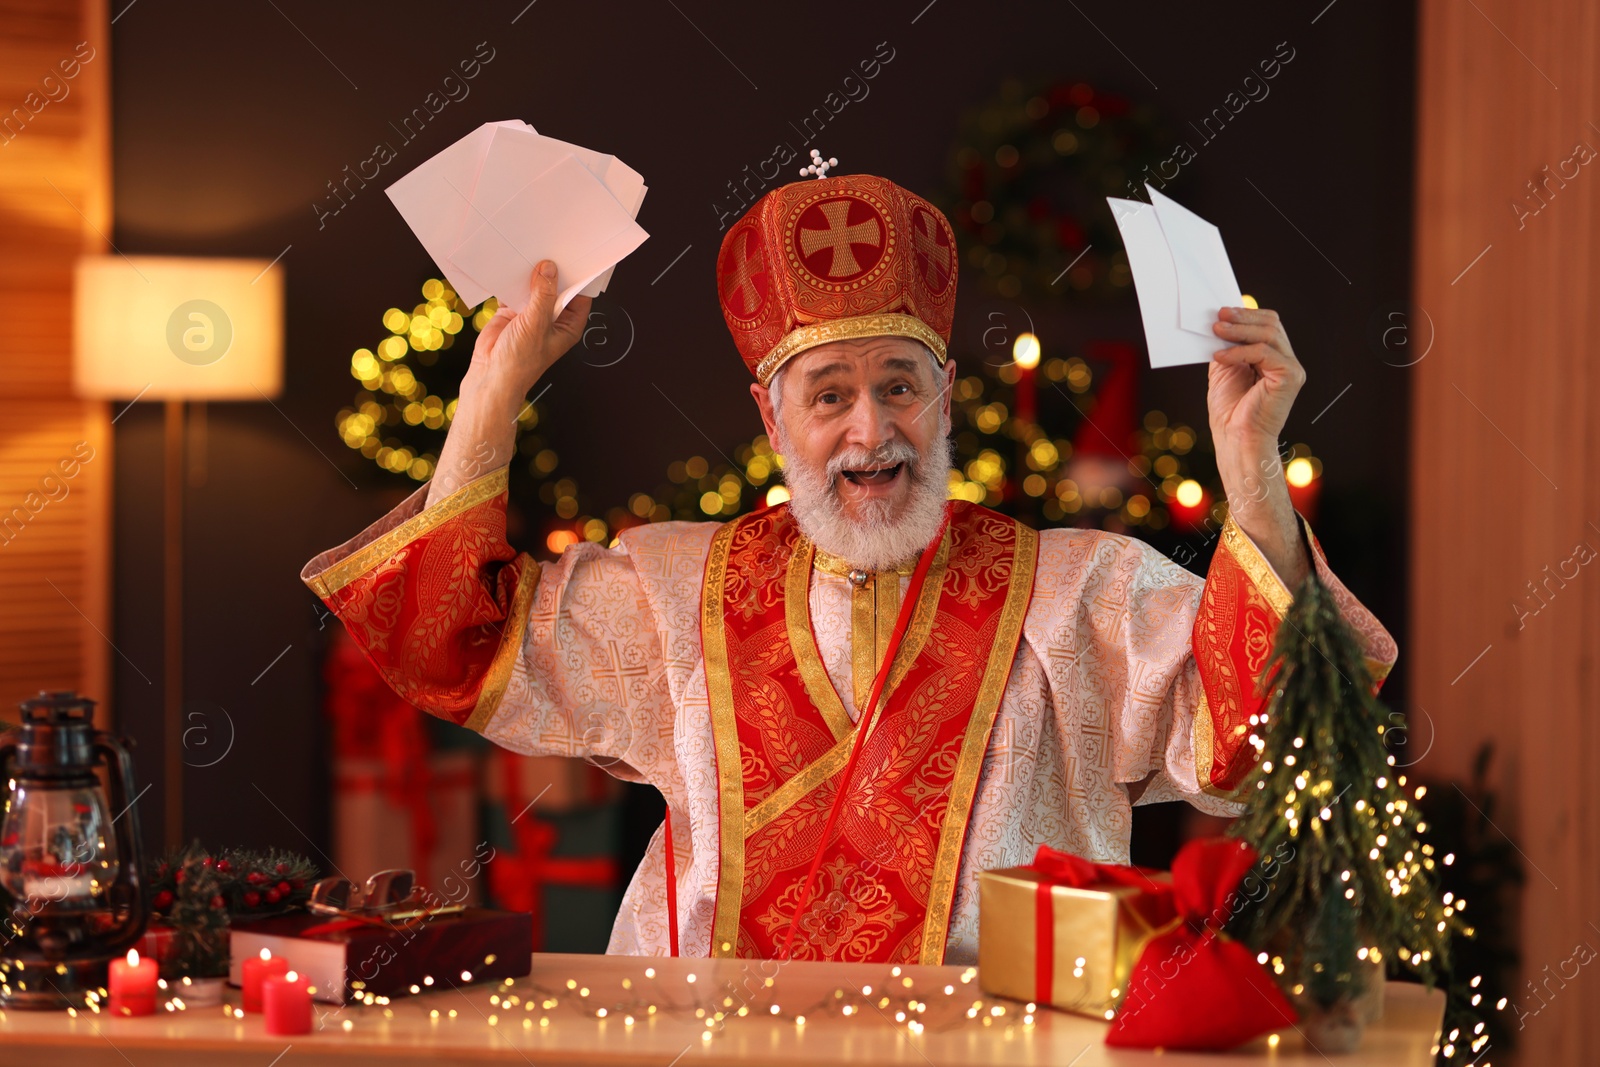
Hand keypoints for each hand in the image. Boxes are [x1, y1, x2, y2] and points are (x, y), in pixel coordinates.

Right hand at [459, 260, 591, 419]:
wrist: (490, 376)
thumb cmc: (520, 363)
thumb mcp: (536, 324)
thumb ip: (543, 295)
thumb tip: (549, 269)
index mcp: (568, 325)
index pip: (580, 295)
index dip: (579, 277)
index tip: (576, 256)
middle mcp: (552, 318)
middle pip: (556, 287)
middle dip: (552, 271)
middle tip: (549, 248)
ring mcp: (531, 314)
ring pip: (534, 287)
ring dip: (530, 274)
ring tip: (528, 252)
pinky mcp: (511, 312)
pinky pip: (514, 290)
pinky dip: (511, 280)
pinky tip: (509, 267)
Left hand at [1206, 305, 1304, 459]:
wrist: (1236, 440)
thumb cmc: (1230, 411)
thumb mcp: (1224, 369)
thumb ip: (1226, 346)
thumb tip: (1218, 322)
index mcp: (1274, 358)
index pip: (1268, 324)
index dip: (1246, 314)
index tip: (1221, 311)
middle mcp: (1287, 361)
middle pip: (1272, 324)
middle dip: (1243, 317)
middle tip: (1218, 316)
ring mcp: (1292, 369)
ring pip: (1269, 334)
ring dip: (1239, 329)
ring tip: (1216, 330)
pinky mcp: (1290, 377)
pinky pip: (1264, 352)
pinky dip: (1239, 351)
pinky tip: (1220, 357)